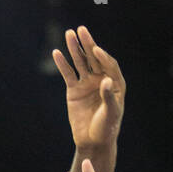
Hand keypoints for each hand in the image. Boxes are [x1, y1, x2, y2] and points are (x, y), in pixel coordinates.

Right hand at [52, 27, 124, 150]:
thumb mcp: (111, 114)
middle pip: (94, 58)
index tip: (96, 50)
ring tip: (69, 34)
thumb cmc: (106, 128)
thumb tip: (107, 80)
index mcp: (115, 84)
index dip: (103, 57)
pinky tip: (57, 53)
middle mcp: (101, 80)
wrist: (92, 141)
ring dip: (75, 49)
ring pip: (80, 63)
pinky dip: (62, 64)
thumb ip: (109, 97)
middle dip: (88, 44)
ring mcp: (87, 83)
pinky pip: (68, 74)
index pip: (109, 65)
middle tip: (81, 30)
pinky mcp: (74, 90)